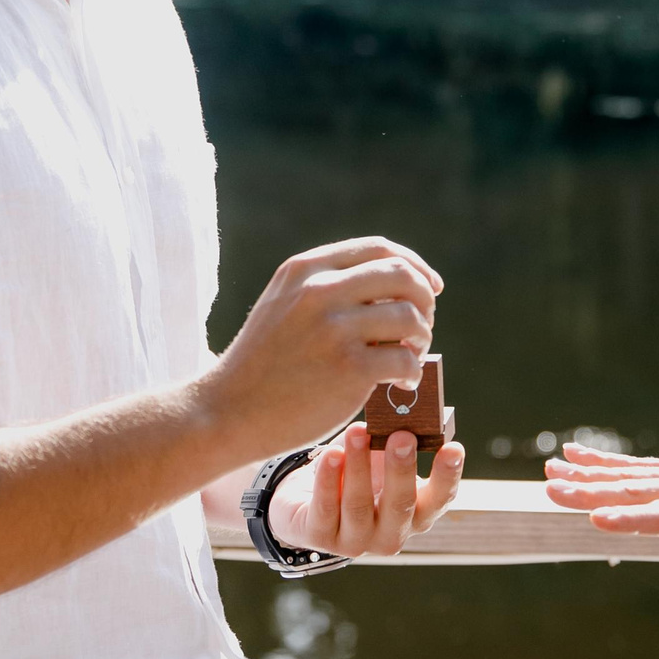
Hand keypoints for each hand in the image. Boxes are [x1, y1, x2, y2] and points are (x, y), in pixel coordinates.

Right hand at [199, 237, 441, 458]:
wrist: (228, 410)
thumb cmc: (263, 363)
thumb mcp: (283, 303)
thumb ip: (326, 285)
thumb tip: (393, 283)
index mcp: (306, 269)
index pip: (378, 248)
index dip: (414, 264)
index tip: (431, 287)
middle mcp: (319, 290)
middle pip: (402, 275)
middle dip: (425, 300)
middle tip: (422, 326)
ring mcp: (333, 328)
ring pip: (410, 316)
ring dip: (421, 337)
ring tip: (410, 356)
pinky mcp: (348, 368)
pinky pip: (405, 359)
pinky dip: (413, 372)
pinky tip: (402, 382)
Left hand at [269, 423, 465, 556]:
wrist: (307, 501)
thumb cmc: (355, 474)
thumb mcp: (379, 459)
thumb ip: (392, 442)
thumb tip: (397, 411)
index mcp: (416, 515)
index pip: (440, 500)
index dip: (448, 476)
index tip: (454, 448)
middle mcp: (391, 534)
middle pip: (401, 505)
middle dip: (401, 469)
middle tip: (402, 436)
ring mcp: (356, 541)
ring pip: (359, 505)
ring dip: (360, 466)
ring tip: (358, 432)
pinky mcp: (321, 537)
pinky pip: (325, 507)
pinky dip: (329, 479)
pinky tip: (332, 453)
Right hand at [542, 423, 658, 620]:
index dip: (635, 520)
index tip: (598, 520)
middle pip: (638, 491)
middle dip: (593, 492)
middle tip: (552, 491)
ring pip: (630, 476)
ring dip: (587, 475)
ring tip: (549, 473)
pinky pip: (637, 467)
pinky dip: (604, 462)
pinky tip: (571, 455)